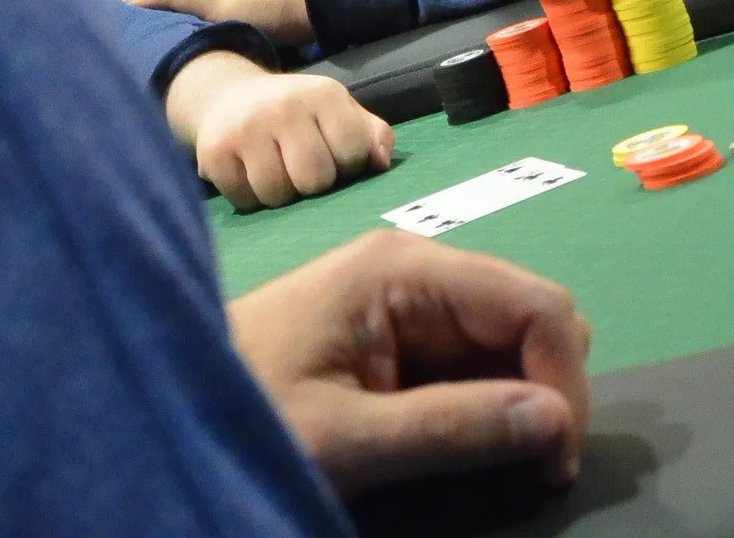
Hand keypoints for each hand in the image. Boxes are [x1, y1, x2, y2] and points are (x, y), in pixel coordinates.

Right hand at [166, 51, 393, 208]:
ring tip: (277, 170)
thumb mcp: (340, 112)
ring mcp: (246, 127)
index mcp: (323, 93)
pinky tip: (250, 173)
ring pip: (278, 195)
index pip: (353, 152)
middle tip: (302, 167)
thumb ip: (371, 135)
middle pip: (315, 179)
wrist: (231, 97)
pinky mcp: (214, 151)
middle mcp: (284, 105)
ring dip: (281, 194)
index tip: (334, 155)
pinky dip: (250, 196)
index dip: (347, 164)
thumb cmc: (299, 114)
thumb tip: (381, 164)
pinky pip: (245, 200)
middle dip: (313, 184)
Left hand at [229, 230, 590, 494]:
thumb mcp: (346, 437)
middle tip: (535, 467)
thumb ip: (452, 427)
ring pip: (509, 334)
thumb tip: (556, 422)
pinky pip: (474, 353)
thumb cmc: (248, 410)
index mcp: (405, 269)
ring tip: (506, 460)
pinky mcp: (397, 325)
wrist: (170, 395)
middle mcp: (416, 266)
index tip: (554, 461)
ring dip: (524, 393)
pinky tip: (474, 439)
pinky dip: (494, 397)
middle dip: (550, 385)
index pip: (535, 302)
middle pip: (530, 311)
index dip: (564, 378)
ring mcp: (407, 294)